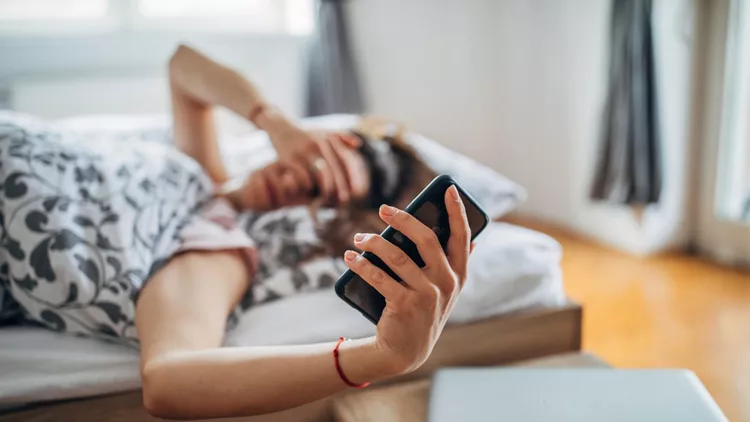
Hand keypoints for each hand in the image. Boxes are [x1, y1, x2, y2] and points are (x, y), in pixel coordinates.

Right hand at [265, 118, 360, 205]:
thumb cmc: (305, 133)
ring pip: (320, 174)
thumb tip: (358, 144)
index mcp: (328, 139)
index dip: (351, 176)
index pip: (344, 160)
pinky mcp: (290, 158)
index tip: (357, 190)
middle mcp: (318, 144)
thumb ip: (342, 136)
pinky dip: (308, 185)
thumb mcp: (323, 131)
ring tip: (329, 198)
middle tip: (345, 200)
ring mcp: (304, 151)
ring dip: (326, 188)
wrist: (280, 126)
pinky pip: (303, 176)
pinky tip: (311, 191)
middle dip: (340, 186)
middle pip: (334, 169)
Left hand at [343, 185, 473, 373]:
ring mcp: (426, 295)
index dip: (457, 211)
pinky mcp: (404, 305)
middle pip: (426, 239)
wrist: (406, 351)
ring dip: (374, 242)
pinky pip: (379, 276)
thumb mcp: (441, 289)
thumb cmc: (422, 310)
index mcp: (458, 275)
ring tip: (359, 238)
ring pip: (397, 256)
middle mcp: (446, 283)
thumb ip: (448, 264)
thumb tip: (455, 232)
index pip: (462, 237)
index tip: (449, 188)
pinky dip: (361, 264)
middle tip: (383, 209)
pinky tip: (350, 258)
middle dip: (403, 219)